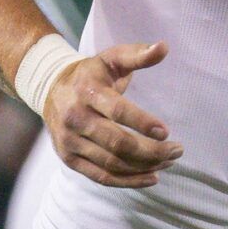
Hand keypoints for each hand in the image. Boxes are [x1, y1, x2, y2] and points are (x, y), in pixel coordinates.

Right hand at [45, 41, 182, 187]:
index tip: (166, 132)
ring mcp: (70, 142)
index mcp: (87, 92)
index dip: (143, 123)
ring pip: (112, 163)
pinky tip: (152, 178)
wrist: (49, 88)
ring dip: (145, 166)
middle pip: (117, 143)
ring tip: (169, 161)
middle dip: (152, 151)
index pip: (118, 112)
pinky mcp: (69, 159)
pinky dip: (128, 181)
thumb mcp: (112, 58)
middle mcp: (75, 118)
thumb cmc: (92, 73)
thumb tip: (164, 47)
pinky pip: (101, 177)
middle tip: (177, 150)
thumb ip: (138, 55)